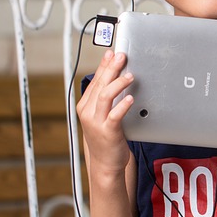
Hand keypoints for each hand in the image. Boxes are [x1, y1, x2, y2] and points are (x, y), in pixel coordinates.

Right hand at [76, 49, 134, 172]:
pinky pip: (114, 115)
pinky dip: (122, 105)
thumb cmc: (107, 137)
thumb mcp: (103, 115)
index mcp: (86, 105)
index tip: (112, 53)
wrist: (105, 163)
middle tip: (122, 56)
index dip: (104, 65)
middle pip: (100, 85)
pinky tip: (130, 98)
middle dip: (111, 68)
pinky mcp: (107, 132)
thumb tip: (117, 78)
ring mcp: (97, 122)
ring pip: (105, 96)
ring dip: (118, 84)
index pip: (95, 80)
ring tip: (130, 75)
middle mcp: (88, 112)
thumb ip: (108, 99)